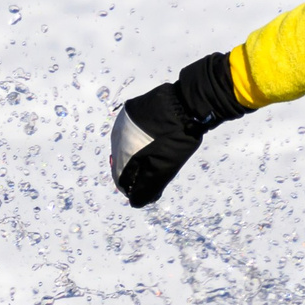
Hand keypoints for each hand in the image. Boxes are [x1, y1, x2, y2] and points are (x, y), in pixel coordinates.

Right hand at [111, 52, 251, 207]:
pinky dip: (142, 141)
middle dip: (138, 173)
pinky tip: (158, 142)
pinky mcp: (133, 110)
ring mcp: (125, 121)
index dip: (134, 189)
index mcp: (121, 151)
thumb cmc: (175, 139)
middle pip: (123, 162)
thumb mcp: (163, 168)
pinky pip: (133, 132)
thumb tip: (135, 202)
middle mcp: (117, 135)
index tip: (150, 192)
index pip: (120, 178)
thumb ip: (148, 187)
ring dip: (140, 156)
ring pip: (128, 146)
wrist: (186, 102)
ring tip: (160, 159)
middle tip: (157, 176)